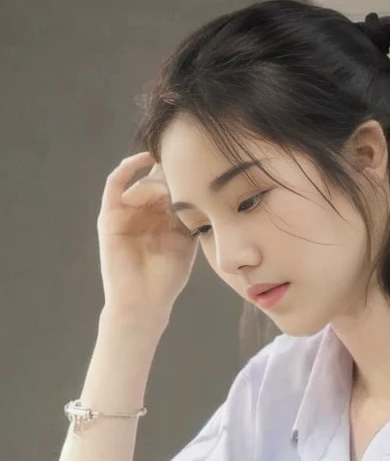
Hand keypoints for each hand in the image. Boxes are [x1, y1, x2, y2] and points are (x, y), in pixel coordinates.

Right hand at [97, 152, 197, 322]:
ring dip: (161, 178)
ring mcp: (125, 213)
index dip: (188, 175)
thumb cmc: (166, 278)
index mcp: (161, 218)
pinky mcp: (109, 216)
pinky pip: (115, 183)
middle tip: (193, 172)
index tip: (208, 166)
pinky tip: (146, 157)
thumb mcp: (186, 240)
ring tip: (177, 183)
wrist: (144, 302)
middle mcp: (142, 213)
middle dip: (176, 174)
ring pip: (143, 181)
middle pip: (159, 179)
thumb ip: (191, 214)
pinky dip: (128, 167)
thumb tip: (209, 187)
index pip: (173, 186)